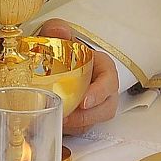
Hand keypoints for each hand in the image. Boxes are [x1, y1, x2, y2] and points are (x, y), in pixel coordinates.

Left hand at [37, 19, 118, 133]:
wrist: (51, 64)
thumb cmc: (63, 50)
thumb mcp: (58, 36)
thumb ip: (57, 30)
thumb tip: (59, 30)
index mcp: (102, 68)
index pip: (109, 81)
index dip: (100, 93)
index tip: (84, 101)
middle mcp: (102, 89)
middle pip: (105, 108)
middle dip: (87, 116)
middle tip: (67, 118)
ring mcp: (93, 105)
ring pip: (93, 121)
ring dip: (77, 125)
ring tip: (57, 122)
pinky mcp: (82, 118)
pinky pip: (81, 128)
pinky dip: (69, 130)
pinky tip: (53, 125)